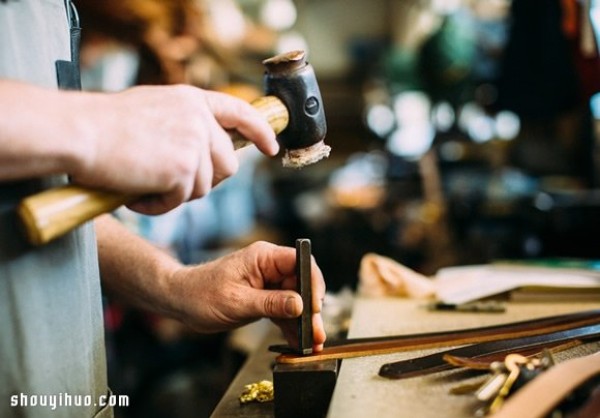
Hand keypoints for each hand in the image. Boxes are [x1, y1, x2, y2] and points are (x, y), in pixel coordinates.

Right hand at [70, 85, 278, 213]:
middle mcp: (199, 119)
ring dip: (174, 194)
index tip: (270, 148)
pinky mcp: (184, 168)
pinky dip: (158, 205)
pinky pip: (181, 200)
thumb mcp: (154, 109)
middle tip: (170, 184)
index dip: (259, 132)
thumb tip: (203, 151)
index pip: (240, 113)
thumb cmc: (103, 125)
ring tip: (142, 184)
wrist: (78, 133)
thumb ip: (183, 124)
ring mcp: (194, 143)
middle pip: (227, 164)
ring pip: (203, 187)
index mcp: (192, 100)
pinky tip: (136, 195)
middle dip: (203, 180)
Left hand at [164, 241, 326, 351]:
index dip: (313, 281)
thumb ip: (271, 302)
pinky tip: (298, 340)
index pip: (300, 261)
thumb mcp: (237, 302)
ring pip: (296, 299)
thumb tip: (300, 304)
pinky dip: (291, 325)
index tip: (316, 305)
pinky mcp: (264, 297)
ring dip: (304, 321)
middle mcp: (269, 266)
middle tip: (316, 332)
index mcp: (263, 257)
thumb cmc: (201, 294)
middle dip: (311, 308)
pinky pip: (284, 309)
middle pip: (302, 283)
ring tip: (311, 342)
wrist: (182, 300)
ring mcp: (268, 282)